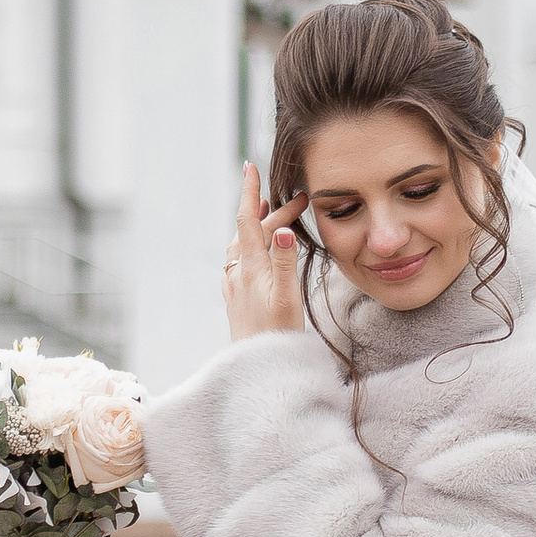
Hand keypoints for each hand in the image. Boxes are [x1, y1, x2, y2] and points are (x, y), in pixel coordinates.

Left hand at [221, 161, 306, 340]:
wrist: (256, 371)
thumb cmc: (277, 337)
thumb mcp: (287, 298)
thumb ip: (284, 261)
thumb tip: (280, 228)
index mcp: (250, 268)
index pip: (246, 220)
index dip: (249, 191)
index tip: (250, 165)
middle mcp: (238, 274)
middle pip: (251, 232)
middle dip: (272, 211)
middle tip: (300, 201)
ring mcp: (235, 288)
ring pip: (242, 246)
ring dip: (257, 227)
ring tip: (270, 213)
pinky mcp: (237, 301)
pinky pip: (239, 263)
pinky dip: (250, 248)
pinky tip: (252, 254)